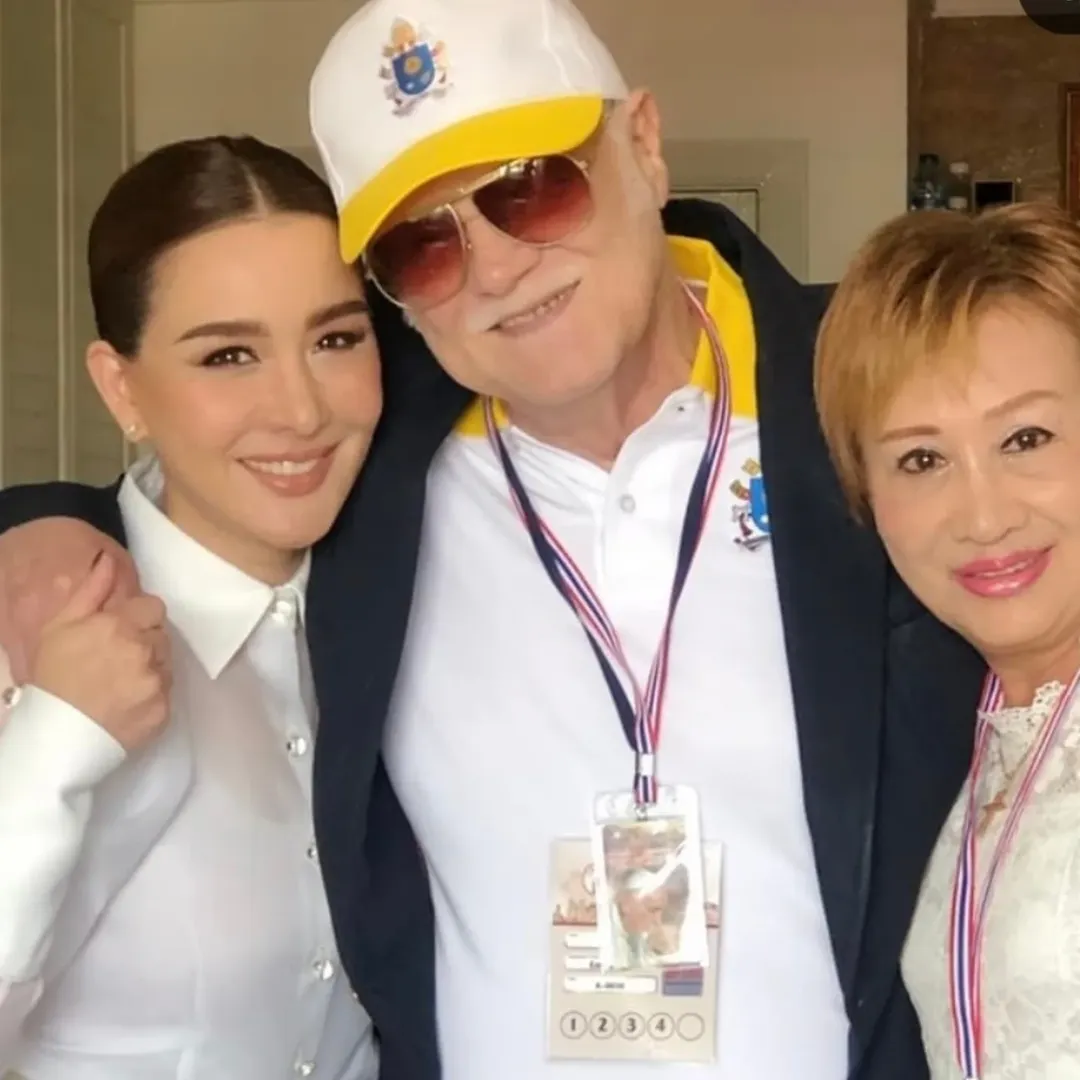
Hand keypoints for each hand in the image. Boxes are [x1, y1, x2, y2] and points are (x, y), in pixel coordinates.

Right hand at [30, 552, 170, 750]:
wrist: (57, 735)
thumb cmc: (55, 677)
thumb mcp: (61, 626)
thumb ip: (92, 590)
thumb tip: (109, 559)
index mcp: (121, 625)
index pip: (154, 607)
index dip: (139, 617)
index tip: (123, 631)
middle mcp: (145, 649)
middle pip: (161, 634)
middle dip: (145, 641)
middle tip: (119, 659)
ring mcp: (156, 681)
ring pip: (166, 662)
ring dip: (151, 667)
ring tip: (122, 682)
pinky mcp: (164, 709)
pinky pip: (167, 693)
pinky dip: (152, 695)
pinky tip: (128, 701)